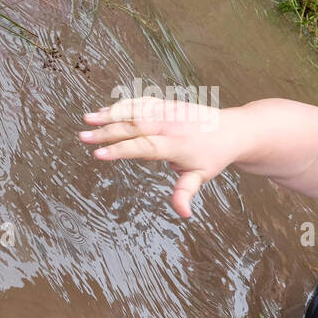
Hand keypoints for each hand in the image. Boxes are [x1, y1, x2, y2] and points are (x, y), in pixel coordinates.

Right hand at [81, 97, 239, 218]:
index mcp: (177, 145)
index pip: (144, 147)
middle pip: (134, 127)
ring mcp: (168, 112)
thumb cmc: (215, 156)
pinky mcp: (167, 104)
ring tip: (87, 119)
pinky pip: (141, 102)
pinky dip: (123, 105)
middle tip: (83, 137)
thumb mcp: (202, 176)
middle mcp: (170, 125)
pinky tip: (105, 111)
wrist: (234, 130)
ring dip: (110, 114)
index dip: (121, 150)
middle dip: (107, 132)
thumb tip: (183, 214)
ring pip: (135, 111)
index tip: (99, 154)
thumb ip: (186, 192)